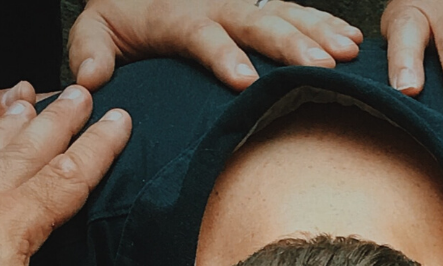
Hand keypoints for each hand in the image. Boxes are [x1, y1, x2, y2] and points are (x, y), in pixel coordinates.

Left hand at [70, 0, 362, 92]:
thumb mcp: (95, 28)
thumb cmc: (121, 13)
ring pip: (283, 13)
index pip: (202, 34)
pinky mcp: (259, 5)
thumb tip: (90, 80)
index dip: (223, 55)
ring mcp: (241, 2)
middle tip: (319, 64)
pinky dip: (325, 22)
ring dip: (317, 32)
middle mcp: (215, 3)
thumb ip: (90, 50)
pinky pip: (295, 10)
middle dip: (289, 43)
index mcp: (177, 15)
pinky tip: (352, 40)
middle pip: (256, 21)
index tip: (243, 80)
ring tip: (346, 52)